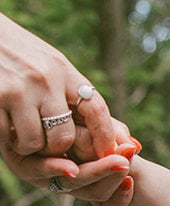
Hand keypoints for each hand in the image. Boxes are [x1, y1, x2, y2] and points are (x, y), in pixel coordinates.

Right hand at [0, 12, 123, 188]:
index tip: (108, 154)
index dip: (104, 136)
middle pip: (64, 136)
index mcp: (62, 69)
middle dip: (57, 148)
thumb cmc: (17, 52)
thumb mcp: (50, 63)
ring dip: (29, 146)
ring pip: (35, 142)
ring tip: (22, 134)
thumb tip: (123, 134)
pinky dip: (7, 139)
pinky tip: (5, 125)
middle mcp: (45, 79)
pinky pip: (7, 136)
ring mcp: (19, 89)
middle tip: (48, 145)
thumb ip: (76, 93)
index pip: (96, 109)